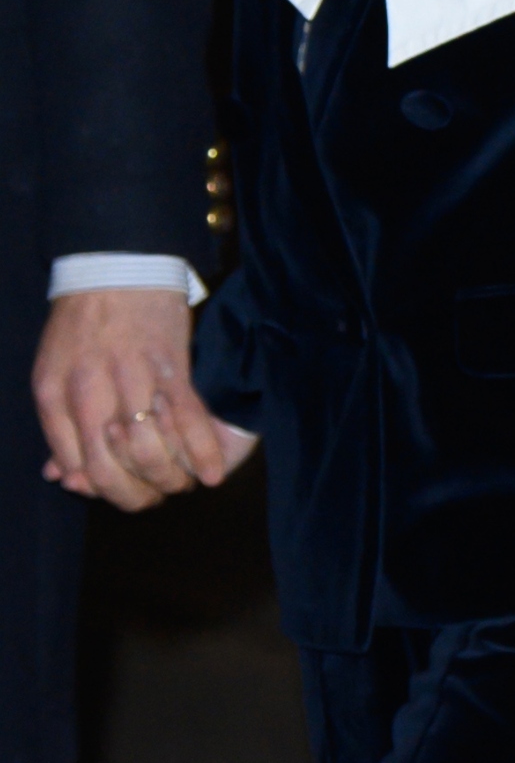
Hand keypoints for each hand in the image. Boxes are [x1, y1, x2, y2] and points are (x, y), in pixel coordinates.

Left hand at [33, 290, 252, 513]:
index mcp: (54, 393)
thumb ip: (57, 428)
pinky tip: (212, 475)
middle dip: (133, 494)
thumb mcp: (53, 373)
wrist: (118, 266)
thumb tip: (61, 477)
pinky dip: (203, 454)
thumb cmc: (84, 323)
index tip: (119, 488)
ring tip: (180, 483)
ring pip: (149, 455)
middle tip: (152, 496)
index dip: (98, 487)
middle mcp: (88, 391)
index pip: (74, 464)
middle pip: (108, 469)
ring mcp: (131, 381)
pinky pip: (189, 424)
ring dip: (169, 479)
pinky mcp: (171, 370)